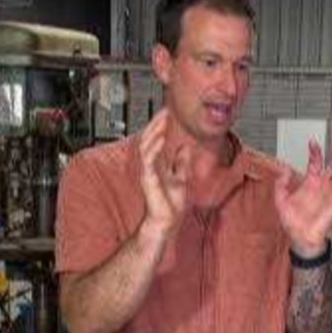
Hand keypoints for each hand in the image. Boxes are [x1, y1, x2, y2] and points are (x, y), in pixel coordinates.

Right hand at [138, 109, 190, 234]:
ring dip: (155, 131)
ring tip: (163, 119)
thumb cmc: (170, 206)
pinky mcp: (148, 178)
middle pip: (149, 138)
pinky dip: (155, 146)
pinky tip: (161, 137)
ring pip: (147, 145)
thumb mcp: (181, 178)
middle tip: (165, 110)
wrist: (165, 222)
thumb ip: (181, 163)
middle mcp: (150, 166)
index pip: (156, 140)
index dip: (161, 126)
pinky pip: (149, 158)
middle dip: (157, 123)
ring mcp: (147, 171)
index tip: (168, 113)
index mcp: (157, 165)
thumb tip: (185, 149)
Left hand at [274, 135, 331, 257]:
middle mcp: (322, 185)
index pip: (316, 162)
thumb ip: (281, 184)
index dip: (315, 151)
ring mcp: (330, 191)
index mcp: (310, 183)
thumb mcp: (280, 200)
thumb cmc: (292, 222)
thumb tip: (284, 170)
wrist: (300, 238)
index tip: (313, 142)